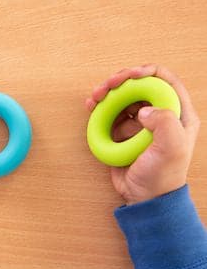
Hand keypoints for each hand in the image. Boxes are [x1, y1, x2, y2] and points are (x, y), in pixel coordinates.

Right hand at [86, 65, 199, 204]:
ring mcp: (139, 122)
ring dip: (106, 92)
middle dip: (120, 80)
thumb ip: (165, 123)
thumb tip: (142, 110)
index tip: (130, 76)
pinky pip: (109, 111)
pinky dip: (99, 106)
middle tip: (107, 86)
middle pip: (138, 84)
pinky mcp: (122, 129)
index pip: (164, 80)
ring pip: (121, 95)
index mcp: (177, 113)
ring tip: (95, 97)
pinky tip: (91, 107)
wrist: (144, 197)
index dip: (146, 71)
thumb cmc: (162, 176)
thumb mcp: (172, 150)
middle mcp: (158, 113)